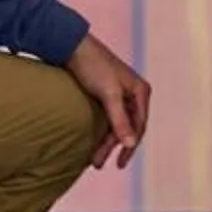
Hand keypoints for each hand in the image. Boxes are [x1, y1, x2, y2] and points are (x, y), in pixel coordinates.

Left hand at [65, 33, 150, 171]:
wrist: (70, 47)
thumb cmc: (93, 66)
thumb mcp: (108, 95)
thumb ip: (120, 120)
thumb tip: (131, 144)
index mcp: (140, 91)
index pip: (139, 126)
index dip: (129, 146)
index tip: (120, 163)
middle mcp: (132, 94)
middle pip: (126, 128)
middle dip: (113, 147)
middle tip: (98, 164)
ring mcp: (119, 95)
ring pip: (115, 125)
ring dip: (105, 143)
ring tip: (93, 160)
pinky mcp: (104, 95)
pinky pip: (106, 119)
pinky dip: (99, 132)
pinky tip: (91, 143)